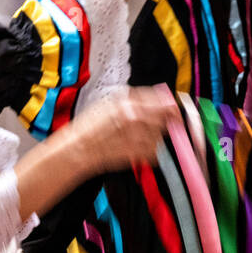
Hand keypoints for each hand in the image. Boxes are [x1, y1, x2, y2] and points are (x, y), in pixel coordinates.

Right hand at [65, 86, 181, 176]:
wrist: (78, 149)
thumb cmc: (88, 128)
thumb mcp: (108, 103)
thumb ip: (133, 99)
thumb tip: (154, 99)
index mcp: (128, 103)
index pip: (161, 100)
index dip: (170, 104)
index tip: (172, 108)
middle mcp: (135, 118)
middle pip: (165, 117)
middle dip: (165, 120)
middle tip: (160, 124)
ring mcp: (137, 136)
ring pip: (160, 135)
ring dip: (154, 136)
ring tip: (137, 137)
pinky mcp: (137, 153)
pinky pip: (154, 152)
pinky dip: (149, 151)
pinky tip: (135, 148)